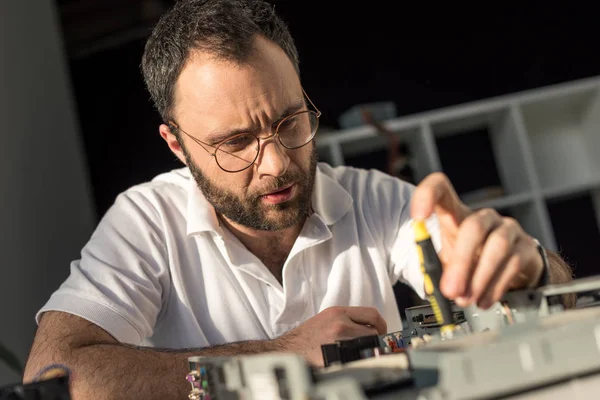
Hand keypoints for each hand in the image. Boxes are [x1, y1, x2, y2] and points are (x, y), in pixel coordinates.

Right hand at [275, 306, 386, 366]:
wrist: (289, 350)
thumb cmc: (307, 337)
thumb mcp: (326, 318)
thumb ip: (347, 319)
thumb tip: (370, 327)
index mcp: (338, 312)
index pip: (372, 314)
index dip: (381, 324)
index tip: (381, 331)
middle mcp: (340, 323)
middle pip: (373, 331)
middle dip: (374, 341)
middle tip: (370, 347)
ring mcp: (338, 339)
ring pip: (368, 346)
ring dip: (366, 351)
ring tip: (356, 354)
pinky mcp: (336, 355)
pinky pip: (357, 358)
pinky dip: (357, 361)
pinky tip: (349, 361)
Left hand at [410, 172, 543, 309]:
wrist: (512, 269)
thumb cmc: (472, 259)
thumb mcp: (449, 261)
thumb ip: (438, 270)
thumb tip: (435, 289)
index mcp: (457, 213)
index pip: (441, 189)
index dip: (428, 195)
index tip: (418, 216)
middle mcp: (484, 217)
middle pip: (474, 227)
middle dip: (460, 262)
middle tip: (450, 290)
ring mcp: (509, 229)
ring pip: (497, 246)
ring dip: (479, 278)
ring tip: (466, 299)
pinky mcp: (527, 247)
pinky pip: (512, 264)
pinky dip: (495, 286)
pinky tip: (483, 301)